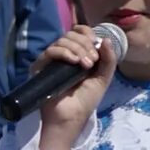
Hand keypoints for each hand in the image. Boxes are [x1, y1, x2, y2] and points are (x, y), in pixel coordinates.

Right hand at [28, 24, 119, 149]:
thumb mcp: (103, 78)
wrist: (71, 117)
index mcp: (78, 54)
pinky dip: (65, 53)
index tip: (96, 45)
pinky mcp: (41, 67)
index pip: (79, 32)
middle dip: (85, 44)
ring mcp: (52, 60)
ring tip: (85, 66)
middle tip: (92, 61)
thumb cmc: (86, 100)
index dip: (88, 33)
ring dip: (78, 49)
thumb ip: (108, 59)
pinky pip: (51, 51)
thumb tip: (105, 38)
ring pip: (62, 40)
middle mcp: (64, 54)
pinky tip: (74, 62)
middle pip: (72, 34)